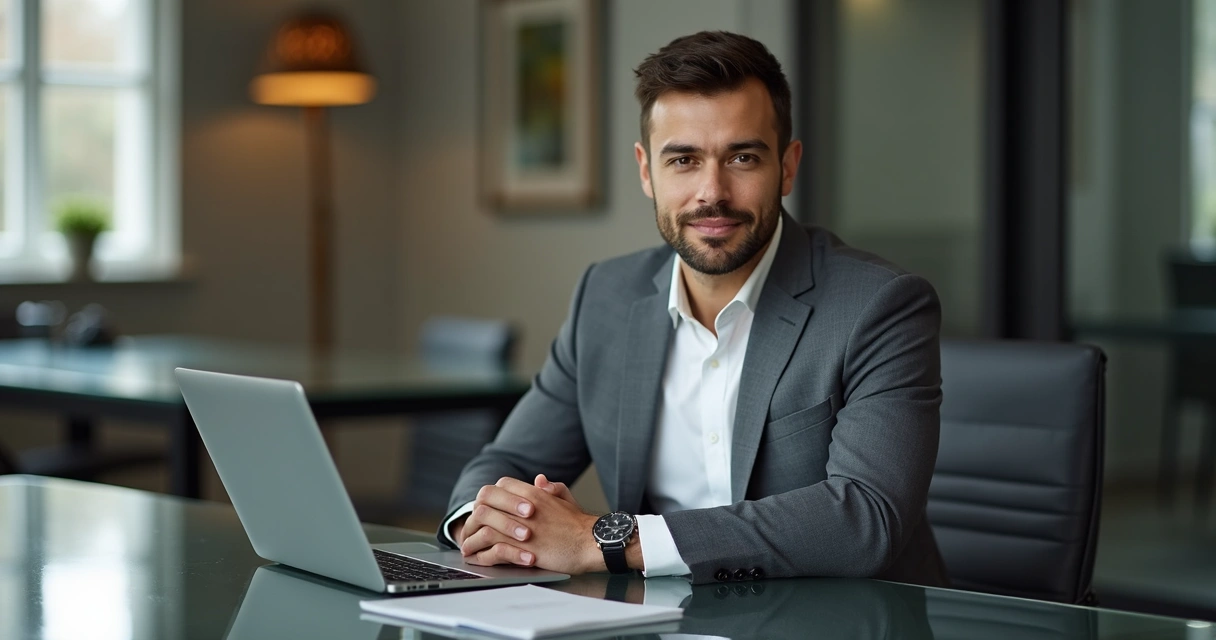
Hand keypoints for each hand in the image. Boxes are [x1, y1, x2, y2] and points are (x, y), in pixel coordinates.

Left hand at [459, 476, 601, 573]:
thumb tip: (539, 480)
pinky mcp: (523, 550)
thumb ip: (551, 488)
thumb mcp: (566, 499)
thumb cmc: (580, 524)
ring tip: (468, 547)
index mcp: (533, 494)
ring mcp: (521, 530)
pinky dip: (482, 555)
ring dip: (472, 538)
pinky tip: (479, 558)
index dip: (490, 498)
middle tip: (470, 527)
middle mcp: (523, 508)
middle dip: (473, 517)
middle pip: (485, 504)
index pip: (499, 487)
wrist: (591, 542)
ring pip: (484, 528)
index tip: (486, 509)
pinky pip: (493, 550)